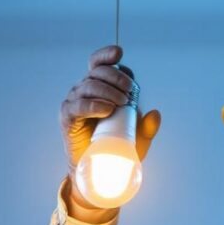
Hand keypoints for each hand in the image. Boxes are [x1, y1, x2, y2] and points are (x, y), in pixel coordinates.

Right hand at [59, 45, 161, 179]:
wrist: (100, 170)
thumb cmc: (118, 148)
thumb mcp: (138, 138)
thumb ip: (148, 126)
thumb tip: (155, 114)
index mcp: (100, 87)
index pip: (100, 63)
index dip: (107, 55)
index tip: (119, 54)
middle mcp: (85, 90)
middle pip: (97, 71)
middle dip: (116, 77)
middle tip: (130, 92)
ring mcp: (75, 102)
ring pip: (89, 85)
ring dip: (108, 91)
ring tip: (121, 103)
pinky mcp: (67, 117)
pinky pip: (78, 105)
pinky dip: (94, 105)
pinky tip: (107, 109)